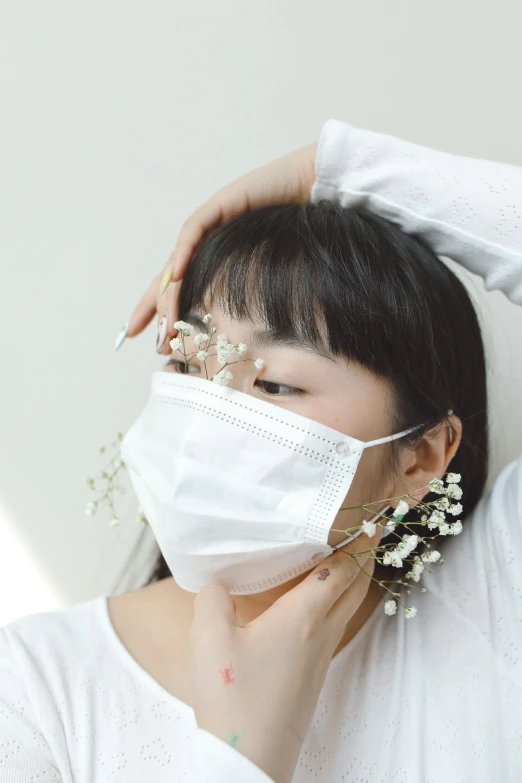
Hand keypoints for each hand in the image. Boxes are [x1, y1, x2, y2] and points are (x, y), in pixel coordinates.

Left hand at [126, 142, 317, 353]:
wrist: (315, 186)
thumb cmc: (299, 229)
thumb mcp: (270, 269)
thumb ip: (252, 291)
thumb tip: (246, 334)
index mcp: (215, 257)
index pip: (181, 285)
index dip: (162, 310)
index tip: (150, 337)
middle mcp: (208, 241)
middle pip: (170, 276)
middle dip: (155, 305)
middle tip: (150, 336)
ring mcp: (212, 221)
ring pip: (179, 258)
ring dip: (169, 290)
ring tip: (166, 318)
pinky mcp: (221, 203)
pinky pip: (195, 230)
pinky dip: (184, 251)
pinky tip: (178, 271)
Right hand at [189, 525, 382, 782]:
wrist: (248, 761)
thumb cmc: (233, 697)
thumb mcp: (209, 639)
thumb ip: (213, 599)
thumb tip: (218, 583)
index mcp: (303, 616)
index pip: (342, 569)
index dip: (357, 541)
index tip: (368, 516)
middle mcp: (321, 634)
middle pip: (357, 587)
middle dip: (366, 556)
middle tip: (367, 531)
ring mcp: (321, 658)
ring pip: (348, 608)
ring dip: (354, 580)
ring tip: (346, 559)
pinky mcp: (313, 677)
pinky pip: (335, 626)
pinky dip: (338, 603)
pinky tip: (315, 605)